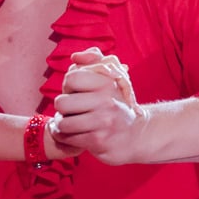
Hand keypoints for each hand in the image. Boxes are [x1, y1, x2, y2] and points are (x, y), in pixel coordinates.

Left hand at [52, 48, 145, 164]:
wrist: (136, 134)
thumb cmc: (116, 102)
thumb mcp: (110, 76)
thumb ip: (93, 59)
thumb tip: (75, 57)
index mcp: (107, 83)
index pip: (71, 78)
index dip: (69, 86)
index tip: (77, 91)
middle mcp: (107, 101)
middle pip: (61, 103)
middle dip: (63, 108)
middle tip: (74, 110)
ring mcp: (104, 122)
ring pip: (63, 123)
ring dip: (63, 124)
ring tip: (72, 122)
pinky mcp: (99, 141)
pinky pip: (68, 138)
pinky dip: (66, 138)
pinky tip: (75, 134)